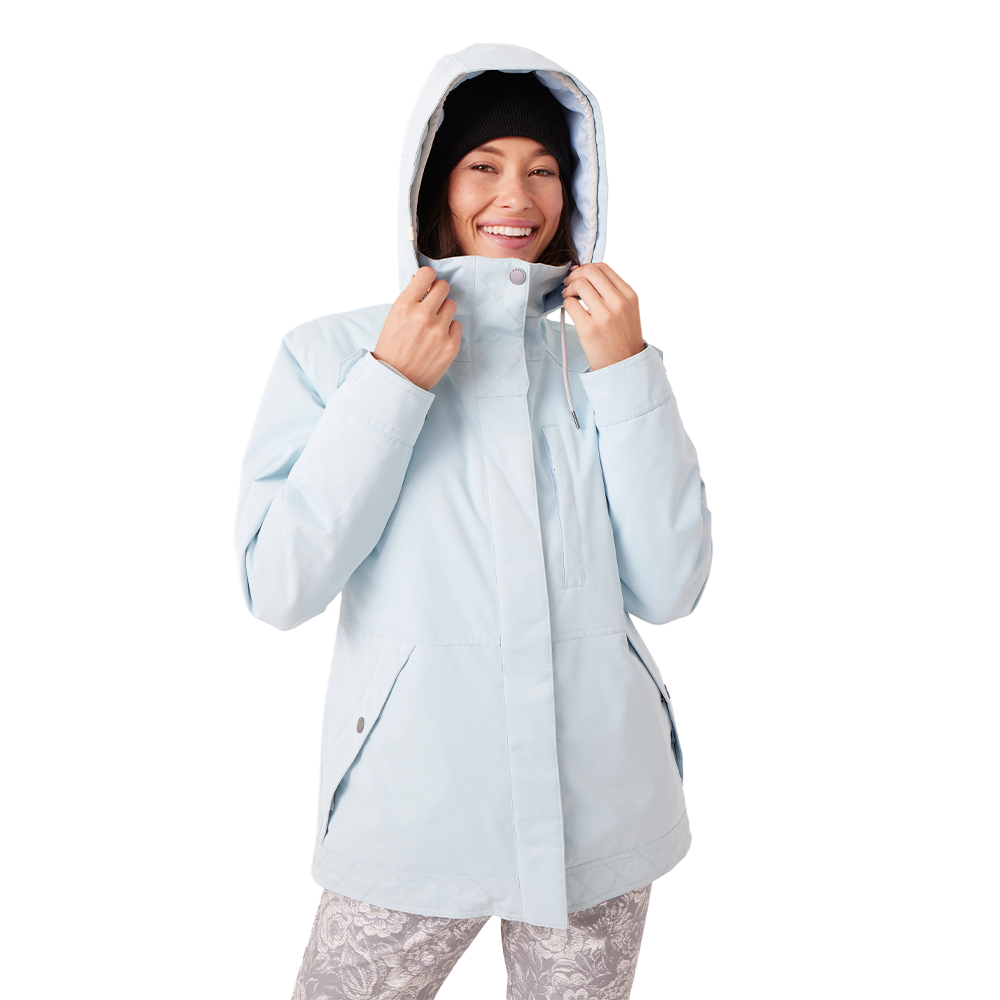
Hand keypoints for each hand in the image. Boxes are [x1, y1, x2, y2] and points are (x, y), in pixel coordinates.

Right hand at [372, 267, 461, 390]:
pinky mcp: (451, 345)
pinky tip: (437, 340)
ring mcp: (439, 331)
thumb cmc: (392, 348)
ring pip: (451, 305)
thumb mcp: (393, 318)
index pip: (427, 274)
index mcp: (404, 306)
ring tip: (432, 325)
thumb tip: (420, 279)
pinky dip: (449, 330)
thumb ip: (409, 298)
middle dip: (438, 293)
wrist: (396, 380)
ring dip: (444, 312)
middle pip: (443, 287)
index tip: (427, 284)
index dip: (428, 278)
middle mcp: (423, 315)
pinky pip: (457, 326)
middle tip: (432, 304)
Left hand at [561, 262, 644, 370]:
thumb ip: (613, 292)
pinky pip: (571, 304)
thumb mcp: (628, 310)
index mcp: (629, 295)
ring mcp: (604, 315)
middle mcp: (618, 302)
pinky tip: (570, 309)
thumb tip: (587, 275)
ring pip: (579, 285)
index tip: (578, 275)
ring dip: (568, 289)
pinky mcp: (589, 328)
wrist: (624, 365)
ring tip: (568, 297)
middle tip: (569, 284)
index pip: (603, 268)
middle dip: (574, 275)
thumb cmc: (623, 338)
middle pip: (589, 272)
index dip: (586, 268)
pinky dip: (566, 303)